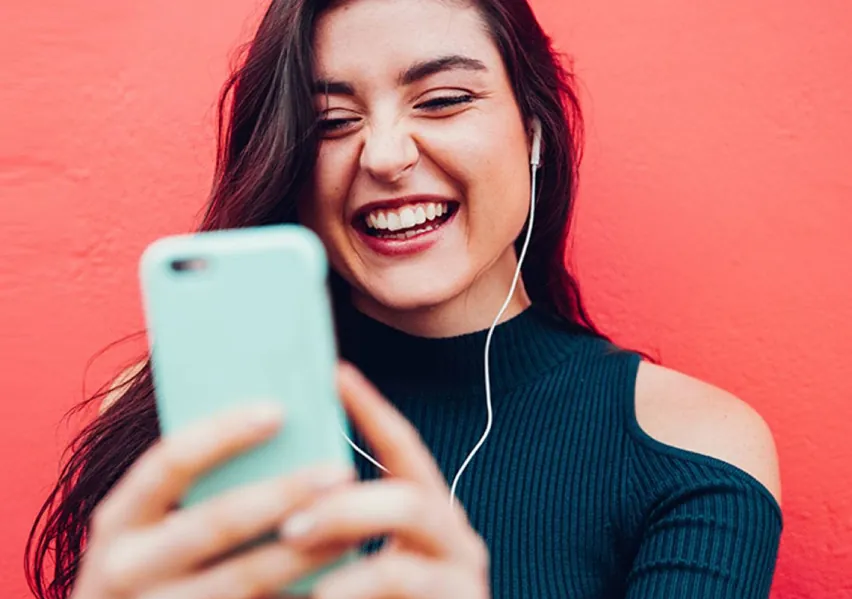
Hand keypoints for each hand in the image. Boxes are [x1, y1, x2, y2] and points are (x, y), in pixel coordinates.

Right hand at [70, 405, 354, 598]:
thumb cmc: (154, 563)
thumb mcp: (151, 521)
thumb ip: (196, 483)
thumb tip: (277, 420)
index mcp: (118, 520)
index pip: (169, 462)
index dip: (222, 432)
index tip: (279, 409)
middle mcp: (127, 569)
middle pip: (217, 522)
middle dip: (284, 493)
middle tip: (341, 470)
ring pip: (245, 578)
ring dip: (307, 550)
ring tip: (356, 525)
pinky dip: (301, 594)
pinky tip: (341, 576)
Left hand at [280, 363, 490, 598]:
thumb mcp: (348, 570)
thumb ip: (333, 532)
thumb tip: (277, 491)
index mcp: (427, 518)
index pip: (402, 448)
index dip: (370, 408)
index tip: (335, 371)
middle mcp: (454, 536)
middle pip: (411, 484)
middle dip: (346, 490)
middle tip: (288, 514)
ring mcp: (464, 570)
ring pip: (414, 513)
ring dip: (347, 522)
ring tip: (291, 540)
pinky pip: (404, 574)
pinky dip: (354, 582)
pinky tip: (316, 595)